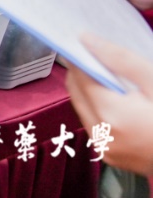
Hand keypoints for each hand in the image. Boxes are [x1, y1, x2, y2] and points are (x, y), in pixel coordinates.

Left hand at [65, 34, 152, 177]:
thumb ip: (121, 59)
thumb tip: (88, 40)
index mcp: (113, 116)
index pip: (79, 78)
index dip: (80, 58)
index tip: (84, 44)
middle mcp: (103, 136)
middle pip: (77, 93)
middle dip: (83, 74)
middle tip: (99, 59)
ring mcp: (106, 150)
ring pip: (82, 109)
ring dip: (90, 92)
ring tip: (113, 81)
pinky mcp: (111, 157)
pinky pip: (94, 126)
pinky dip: (99, 111)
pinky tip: (120, 102)